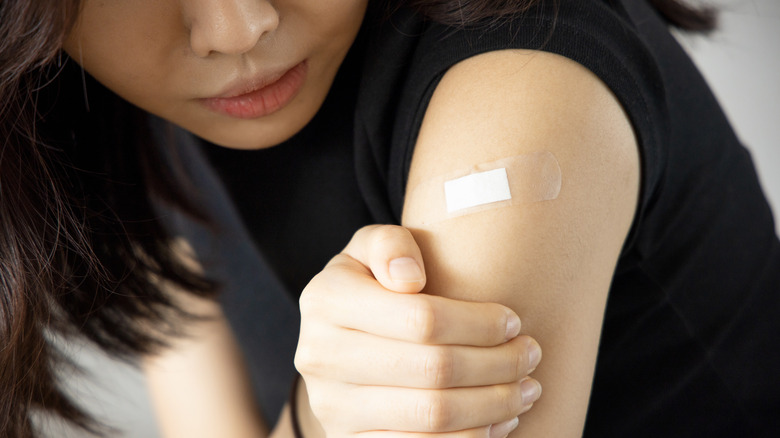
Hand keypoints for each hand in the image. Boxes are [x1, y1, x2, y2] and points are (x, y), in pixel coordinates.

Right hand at [295, 225, 541, 437]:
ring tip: (526, 388)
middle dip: (498, 365)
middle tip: (531, 355)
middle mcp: (319, 356)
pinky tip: (498, 420)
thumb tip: (410, 278)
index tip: (513, 321)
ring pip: (433, 416)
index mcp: (325, 300)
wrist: (339, 337)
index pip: (423, 319)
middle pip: (434, 370)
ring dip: (494, 405)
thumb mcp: (371, 248)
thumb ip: (389, 244)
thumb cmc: (372, 284)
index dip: (479, 324)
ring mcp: (332, 407)